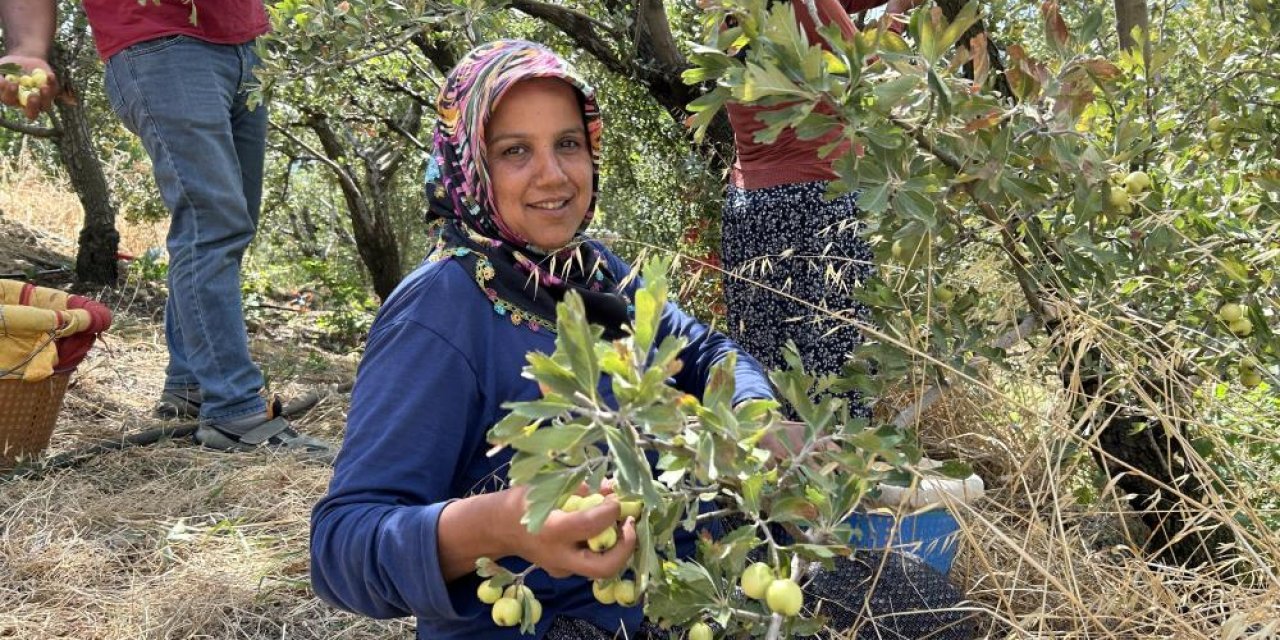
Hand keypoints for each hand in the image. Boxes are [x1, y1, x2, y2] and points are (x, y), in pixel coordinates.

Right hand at [0, 55, 58, 119]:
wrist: (25, 58)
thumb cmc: (9, 66)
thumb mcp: (1, 68)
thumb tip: (2, 82)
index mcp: (11, 99)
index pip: (10, 101)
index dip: (10, 94)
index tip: (13, 83)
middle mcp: (26, 104)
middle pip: (31, 113)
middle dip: (32, 106)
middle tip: (32, 95)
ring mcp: (41, 100)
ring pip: (45, 106)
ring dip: (45, 97)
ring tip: (43, 86)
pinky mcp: (52, 92)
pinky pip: (54, 91)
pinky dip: (53, 83)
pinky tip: (49, 75)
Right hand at [503, 483, 637, 579]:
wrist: (499, 528)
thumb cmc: (524, 501)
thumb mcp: (549, 486)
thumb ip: (583, 488)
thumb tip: (612, 488)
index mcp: (552, 530)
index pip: (592, 525)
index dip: (612, 510)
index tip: (618, 497)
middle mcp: (559, 555)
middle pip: (605, 567)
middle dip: (627, 546)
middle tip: (631, 523)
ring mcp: (562, 568)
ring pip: (601, 568)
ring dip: (618, 546)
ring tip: (620, 522)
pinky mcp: (564, 571)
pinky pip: (591, 562)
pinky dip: (604, 546)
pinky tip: (603, 528)